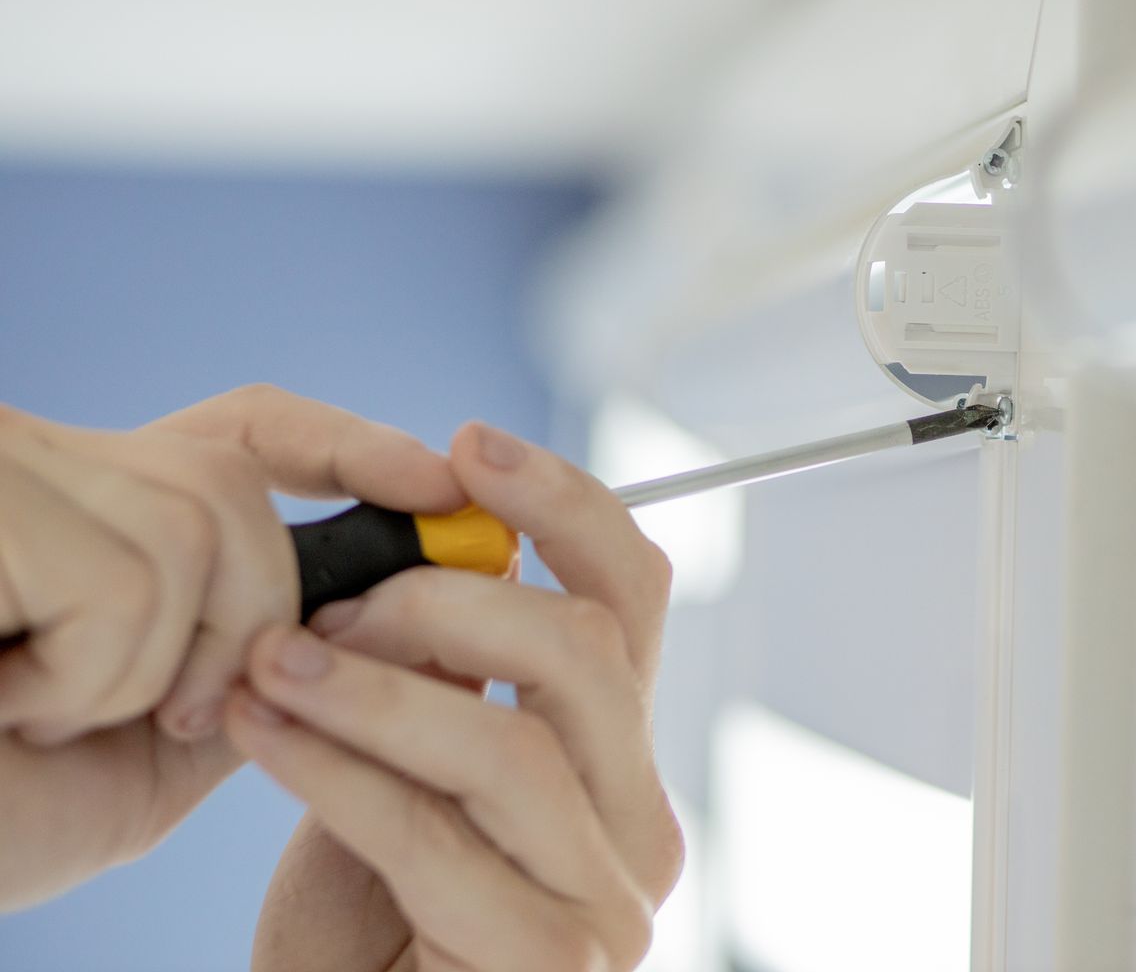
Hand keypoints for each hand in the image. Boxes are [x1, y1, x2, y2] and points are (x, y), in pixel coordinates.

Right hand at [0, 385, 463, 910]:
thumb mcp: (160, 743)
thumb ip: (274, 669)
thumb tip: (428, 619)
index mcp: (104, 511)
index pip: (247, 429)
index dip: (348, 448)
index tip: (443, 482)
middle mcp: (48, 464)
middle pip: (232, 491)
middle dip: (239, 621)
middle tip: (154, 709)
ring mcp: (7, 469)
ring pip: (189, 530)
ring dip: (140, 667)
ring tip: (37, 713)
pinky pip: (121, 579)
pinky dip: (85, 676)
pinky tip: (7, 702)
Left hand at [235, 422, 682, 971]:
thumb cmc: (373, 910)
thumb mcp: (416, 764)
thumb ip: (448, 672)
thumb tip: (430, 540)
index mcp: (624, 760)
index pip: (637, 599)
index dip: (565, 507)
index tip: (470, 447)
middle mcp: (641, 825)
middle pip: (589, 656)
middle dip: (446, 602)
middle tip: (331, 603)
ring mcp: (607, 905)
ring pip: (510, 746)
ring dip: (372, 690)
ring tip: (271, 664)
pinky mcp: (543, 964)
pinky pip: (434, 839)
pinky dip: (336, 774)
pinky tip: (262, 734)